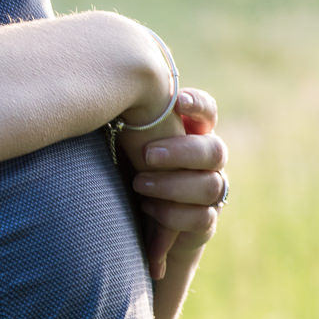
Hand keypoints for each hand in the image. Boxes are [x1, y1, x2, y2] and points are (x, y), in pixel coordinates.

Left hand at [124, 88, 227, 279]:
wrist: (134, 222)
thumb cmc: (124, 169)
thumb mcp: (122, 143)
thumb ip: (127, 122)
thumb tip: (103, 96)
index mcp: (192, 134)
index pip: (208, 112)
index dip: (198, 105)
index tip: (177, 101)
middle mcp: (207, 161)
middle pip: (215, 151)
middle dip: (181, 153)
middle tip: (147, 155)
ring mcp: (210, 192)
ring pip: (211, 186)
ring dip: (172, 185)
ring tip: (138, 184)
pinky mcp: (204, 222)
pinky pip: (202, 218)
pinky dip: (172, 214)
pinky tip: (147, 208)